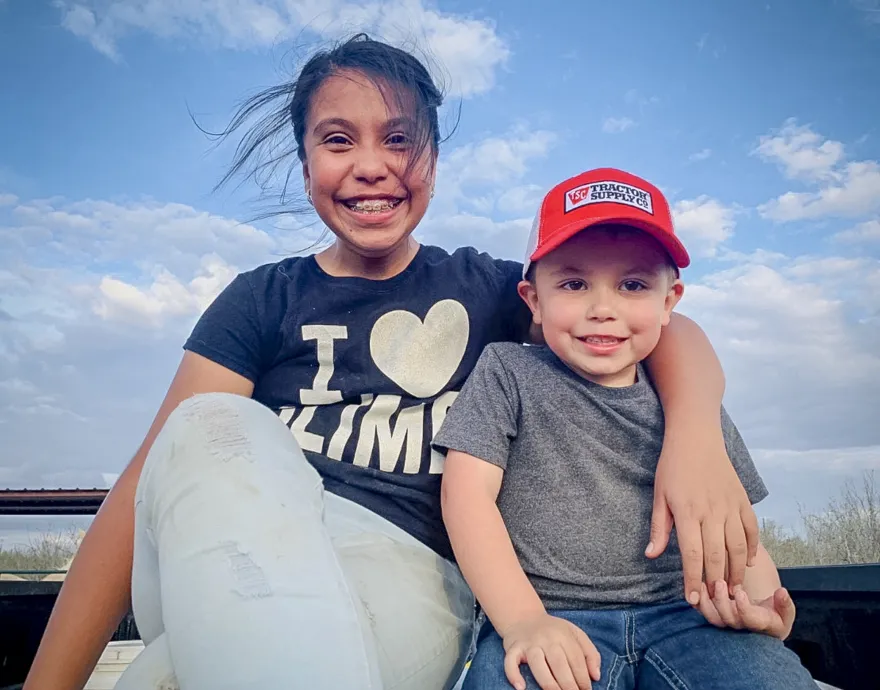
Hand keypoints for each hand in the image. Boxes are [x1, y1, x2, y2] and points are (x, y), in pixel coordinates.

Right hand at [501, 613, 600, 689]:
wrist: (523, 616)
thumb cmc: (553, 630)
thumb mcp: (575, 634)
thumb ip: (590, 652)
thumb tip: (596, 676)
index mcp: (563, 634)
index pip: (576, 658)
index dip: (583, 677)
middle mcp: (546, 638)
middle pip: (558, 663)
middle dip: (568, 684)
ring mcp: (528, 643)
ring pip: (537, 664)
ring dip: (548, 683)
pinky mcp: (512, 648)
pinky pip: (510, 661)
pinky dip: (513, 674)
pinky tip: (521, 687)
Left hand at [646, 432, 758, 602]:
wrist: (696, 437)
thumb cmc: (673, 466)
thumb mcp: (659, 495)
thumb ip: (658, 527)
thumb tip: (651, 555)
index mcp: (688, 512)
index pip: (693, 555)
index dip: (693, 579)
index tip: (692, 598)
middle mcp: (712, 512)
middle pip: (717, 556)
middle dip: (716, 582)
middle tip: (715, 601)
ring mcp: (731, 506)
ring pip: (739, 547)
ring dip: (737, 571)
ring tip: (733, 588)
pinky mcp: (743, 500)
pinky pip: (752, 530)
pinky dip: (753, 548)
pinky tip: (749, 562)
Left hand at [698, 581, 795, 639]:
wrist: (766, 622)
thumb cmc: (776, 615)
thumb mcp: (785, 610)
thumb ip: (784, 603)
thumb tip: (782, 592)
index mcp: (761, 624)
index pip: (749, 619)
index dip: (743, 608)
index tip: (740, 592)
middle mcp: (742, 627)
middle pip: (727, 619)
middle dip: (721, 601)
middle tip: (719, 582)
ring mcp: (728, 623)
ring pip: (713, 618)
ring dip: (706, 601)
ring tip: (704, 584)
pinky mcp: (718, 617)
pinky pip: (705, 613)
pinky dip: (699, 602)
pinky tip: (697, 586)